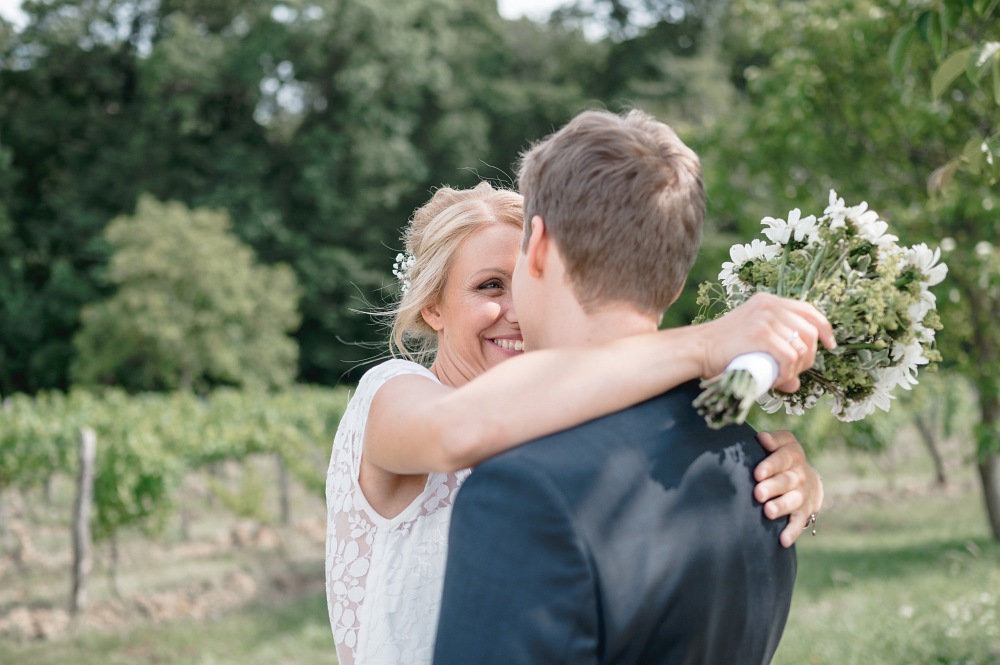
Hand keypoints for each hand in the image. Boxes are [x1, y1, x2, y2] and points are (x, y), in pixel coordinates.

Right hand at [700, 293, 836, 392]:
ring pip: (801, 347)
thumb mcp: (753, 345)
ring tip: (782, 377)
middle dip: (810, 356)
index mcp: (769, 301)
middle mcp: (770, 305)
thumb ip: (775, 357)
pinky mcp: (761, 334)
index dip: (824, 328)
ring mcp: (765, 318)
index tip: (830, 345)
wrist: (697, 349)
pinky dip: (788, 372)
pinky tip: (778, 379)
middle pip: (810, 331)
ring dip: (797, 368)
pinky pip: (789, 356)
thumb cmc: (723, 350)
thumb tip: (796, 384)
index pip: (808, 310)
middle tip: (796, 371)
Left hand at [753, 430, 822, 547]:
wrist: (808, 480)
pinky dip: (791, 532)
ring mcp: (802, 494)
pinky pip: (798, 523)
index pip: (785, 456)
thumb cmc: (782, 459)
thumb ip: (772, 440)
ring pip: (793, 500)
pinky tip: (782, 540)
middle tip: (758, 493)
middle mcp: (800, 474)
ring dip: (781, 506)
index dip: (771, 464)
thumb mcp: (782, 444)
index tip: (757, 473)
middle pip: (787, 480)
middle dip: (773, 487)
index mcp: (793, 455)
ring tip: (768, 512)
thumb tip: (761, 437)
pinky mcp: (804, 512)